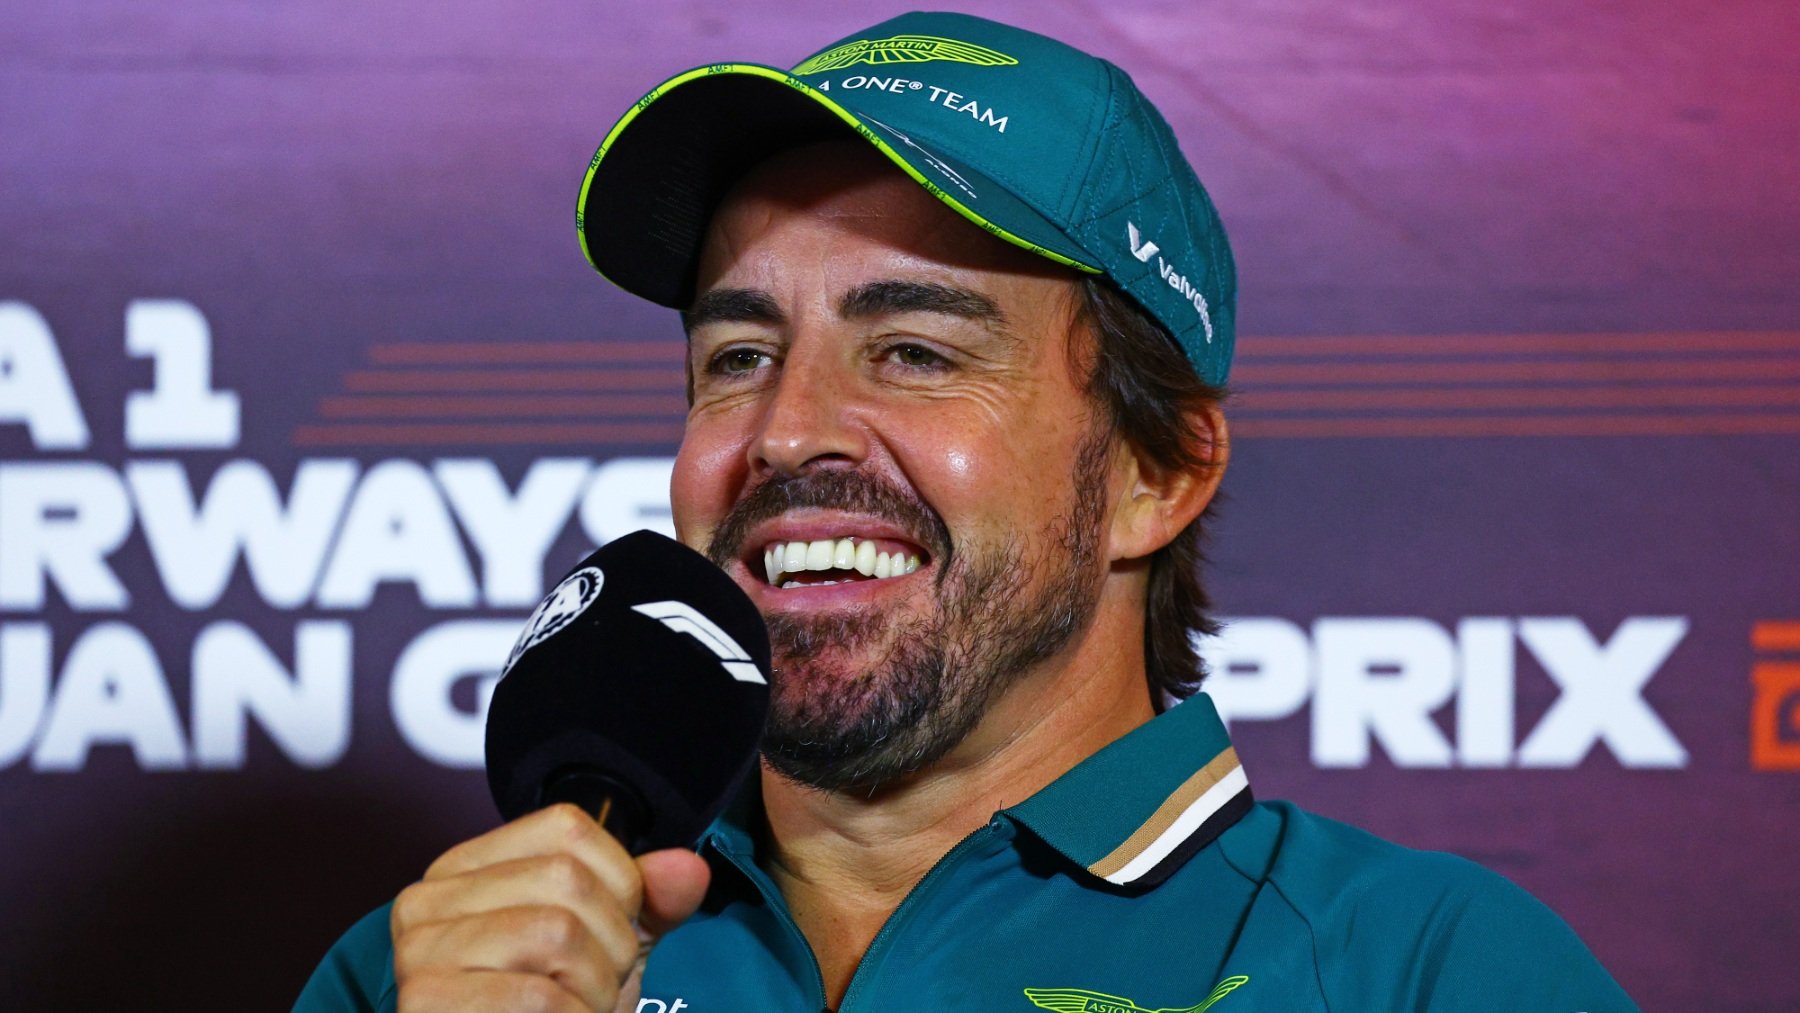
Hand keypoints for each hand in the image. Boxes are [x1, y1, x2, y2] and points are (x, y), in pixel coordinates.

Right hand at [390, 803, 710, 1011]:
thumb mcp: (605, 949)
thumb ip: (648, 904)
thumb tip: (688, 868)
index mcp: (467, 869)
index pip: (567, 827)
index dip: (618, 882)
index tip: (612, 933)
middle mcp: (429, 899)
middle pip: (566, 879)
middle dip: (611, 945)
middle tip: (595, 989)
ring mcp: (420, 951)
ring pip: (556, 932)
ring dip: (595, 990)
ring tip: (579, 1012)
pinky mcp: (424, 1001)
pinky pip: (539, 996)